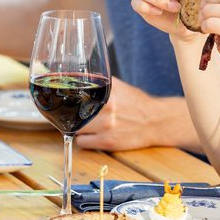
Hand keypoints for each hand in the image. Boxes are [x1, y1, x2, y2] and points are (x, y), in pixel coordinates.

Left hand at [76, 78, 199, 151]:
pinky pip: (82, 142)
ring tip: (86, 125)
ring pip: (75, 128)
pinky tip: (92, 135)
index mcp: (107, 92)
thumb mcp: (118, 87)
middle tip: (76, 114)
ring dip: (78, 127)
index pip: (75, 95)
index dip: (67, 99)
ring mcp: (106, 125)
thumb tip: (78, 78)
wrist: (156, 121)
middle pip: (72, 112)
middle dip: (72, 114)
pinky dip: (84, 140)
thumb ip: (100, 82)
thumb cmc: (136, 103)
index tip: (63, 100)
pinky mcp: (108, 142)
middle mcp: (106, 107)